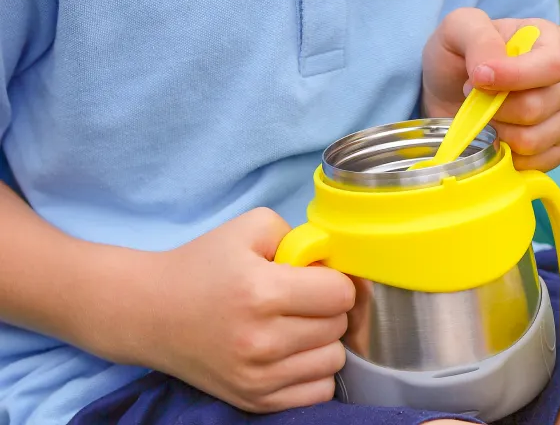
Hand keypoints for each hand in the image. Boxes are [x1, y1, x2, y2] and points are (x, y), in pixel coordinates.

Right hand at [142, 209, 354, 412]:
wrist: (151, 312)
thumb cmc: (204, 264)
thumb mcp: (252, 227)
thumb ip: (302, 236)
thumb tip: (333, 262)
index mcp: (262, 292)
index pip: (339, 294)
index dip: (336, 279)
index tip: (318, 276)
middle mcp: (261, 341)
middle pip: (338, 327)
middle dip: (329, 308)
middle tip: (305, 298)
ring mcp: (256, 378)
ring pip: (333, 361)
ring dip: (324, 341)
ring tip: (299, 324)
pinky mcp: (252, 401)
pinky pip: (317, 393)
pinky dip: (313, 371)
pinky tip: (294, 351)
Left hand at [421, 8, 559, 170]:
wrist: (449, 89)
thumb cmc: (459, 53)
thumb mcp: (458, 28)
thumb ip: (478, 38)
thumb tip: (489, 72)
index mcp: (552, 41)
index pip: (552, 66)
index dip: (515, 77)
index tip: (478, 79)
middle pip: (539, 107)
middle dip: (495, 108)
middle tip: (473, 96)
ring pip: (535, 139)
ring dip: (497, 132)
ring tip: (483, 116)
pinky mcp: (556, 147)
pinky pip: (538, 163)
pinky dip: (508, 156)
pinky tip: (494, 138)